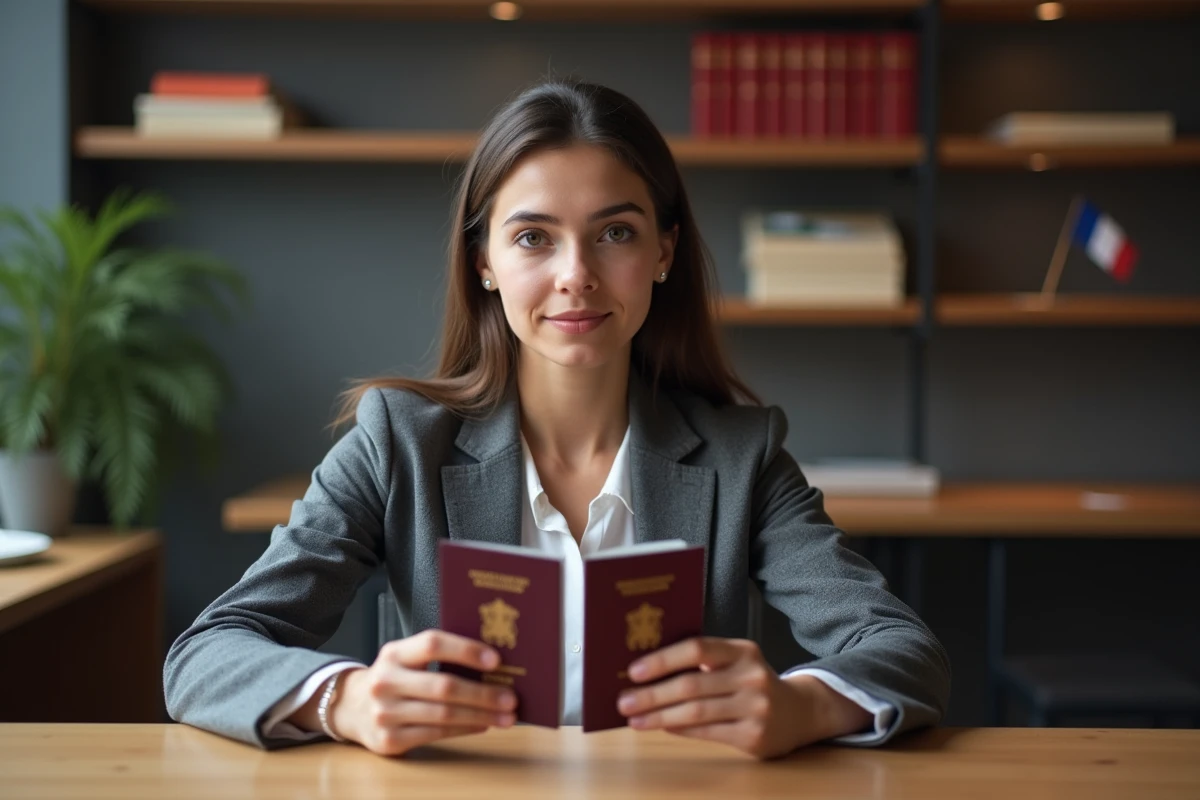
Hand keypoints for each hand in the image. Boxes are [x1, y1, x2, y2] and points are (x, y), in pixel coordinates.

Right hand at [329, 629, 517, 755]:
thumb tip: (492, 661)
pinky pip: (436, 734)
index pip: (433, 644)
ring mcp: (385, 713)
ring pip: (443, 714)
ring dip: (481, 716)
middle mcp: (385, 682)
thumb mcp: (406, 658)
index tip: (496, 660)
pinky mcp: (389, 740)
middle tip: (511, 697)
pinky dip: (464, 729)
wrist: (350, 707)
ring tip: (506, 716)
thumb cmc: (395, 677)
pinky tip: (482, 725)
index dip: (466, 650)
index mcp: (394, 653)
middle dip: (483, 693)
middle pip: (443, 686)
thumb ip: (438, 654)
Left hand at [616, 637, 870, 759]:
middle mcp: (752, 677)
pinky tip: (662, 727)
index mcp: (743, 651)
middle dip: (652, 694)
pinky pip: (707, 732)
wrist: (800, 713)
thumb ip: (702, 662)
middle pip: (692, 684)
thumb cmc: (753, 683)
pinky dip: (680, 729)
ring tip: (635, 720)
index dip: (663, 659)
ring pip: (696, 712)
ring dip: (659, 717)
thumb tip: (648, 672)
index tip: (634, 671)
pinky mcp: (754, 736)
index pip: (697, 648)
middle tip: (624, 702)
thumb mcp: (736, 662)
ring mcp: (756, 708)